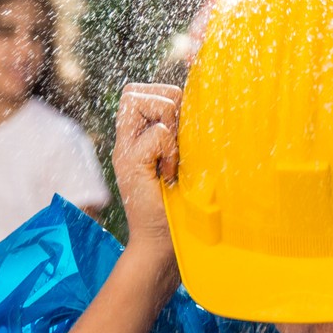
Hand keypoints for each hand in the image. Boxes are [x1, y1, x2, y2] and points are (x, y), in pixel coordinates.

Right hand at [112, 83, 180, 261]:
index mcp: (137, 136)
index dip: (163, 94)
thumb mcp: (186, 160)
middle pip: (136, 91)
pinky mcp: (129, 162)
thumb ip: (184, 133)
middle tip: (176, 142)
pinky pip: (158, 134)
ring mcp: (124, 149)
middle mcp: (126, 139)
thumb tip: (207, 101)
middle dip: (167, 105)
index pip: (139, 91)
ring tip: (173, 158)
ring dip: (169, 125)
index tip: (180, 127)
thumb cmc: (181, 203)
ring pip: (144, 102)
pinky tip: (170, 174)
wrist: (162, 241)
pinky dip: (171, 151)